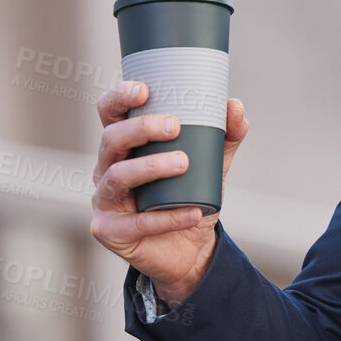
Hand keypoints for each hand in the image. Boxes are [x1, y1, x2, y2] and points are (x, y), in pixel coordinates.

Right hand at [90, 81, 249, 305]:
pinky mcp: (109, 231)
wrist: (190, 251)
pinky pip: (136, 223)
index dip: (119, 97)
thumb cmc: (190, 197)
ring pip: (118, 176)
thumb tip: (235, 106)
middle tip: (174, 126)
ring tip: (183, 163)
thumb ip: (224, 137)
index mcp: (124, 146)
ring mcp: (104, 200)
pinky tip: (194, 212)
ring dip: (151, 166)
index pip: (110, 113)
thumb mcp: (211, 165)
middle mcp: (107, 168)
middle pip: (111, 139)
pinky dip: (168, 217)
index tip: (145, 90)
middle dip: (141, 128)